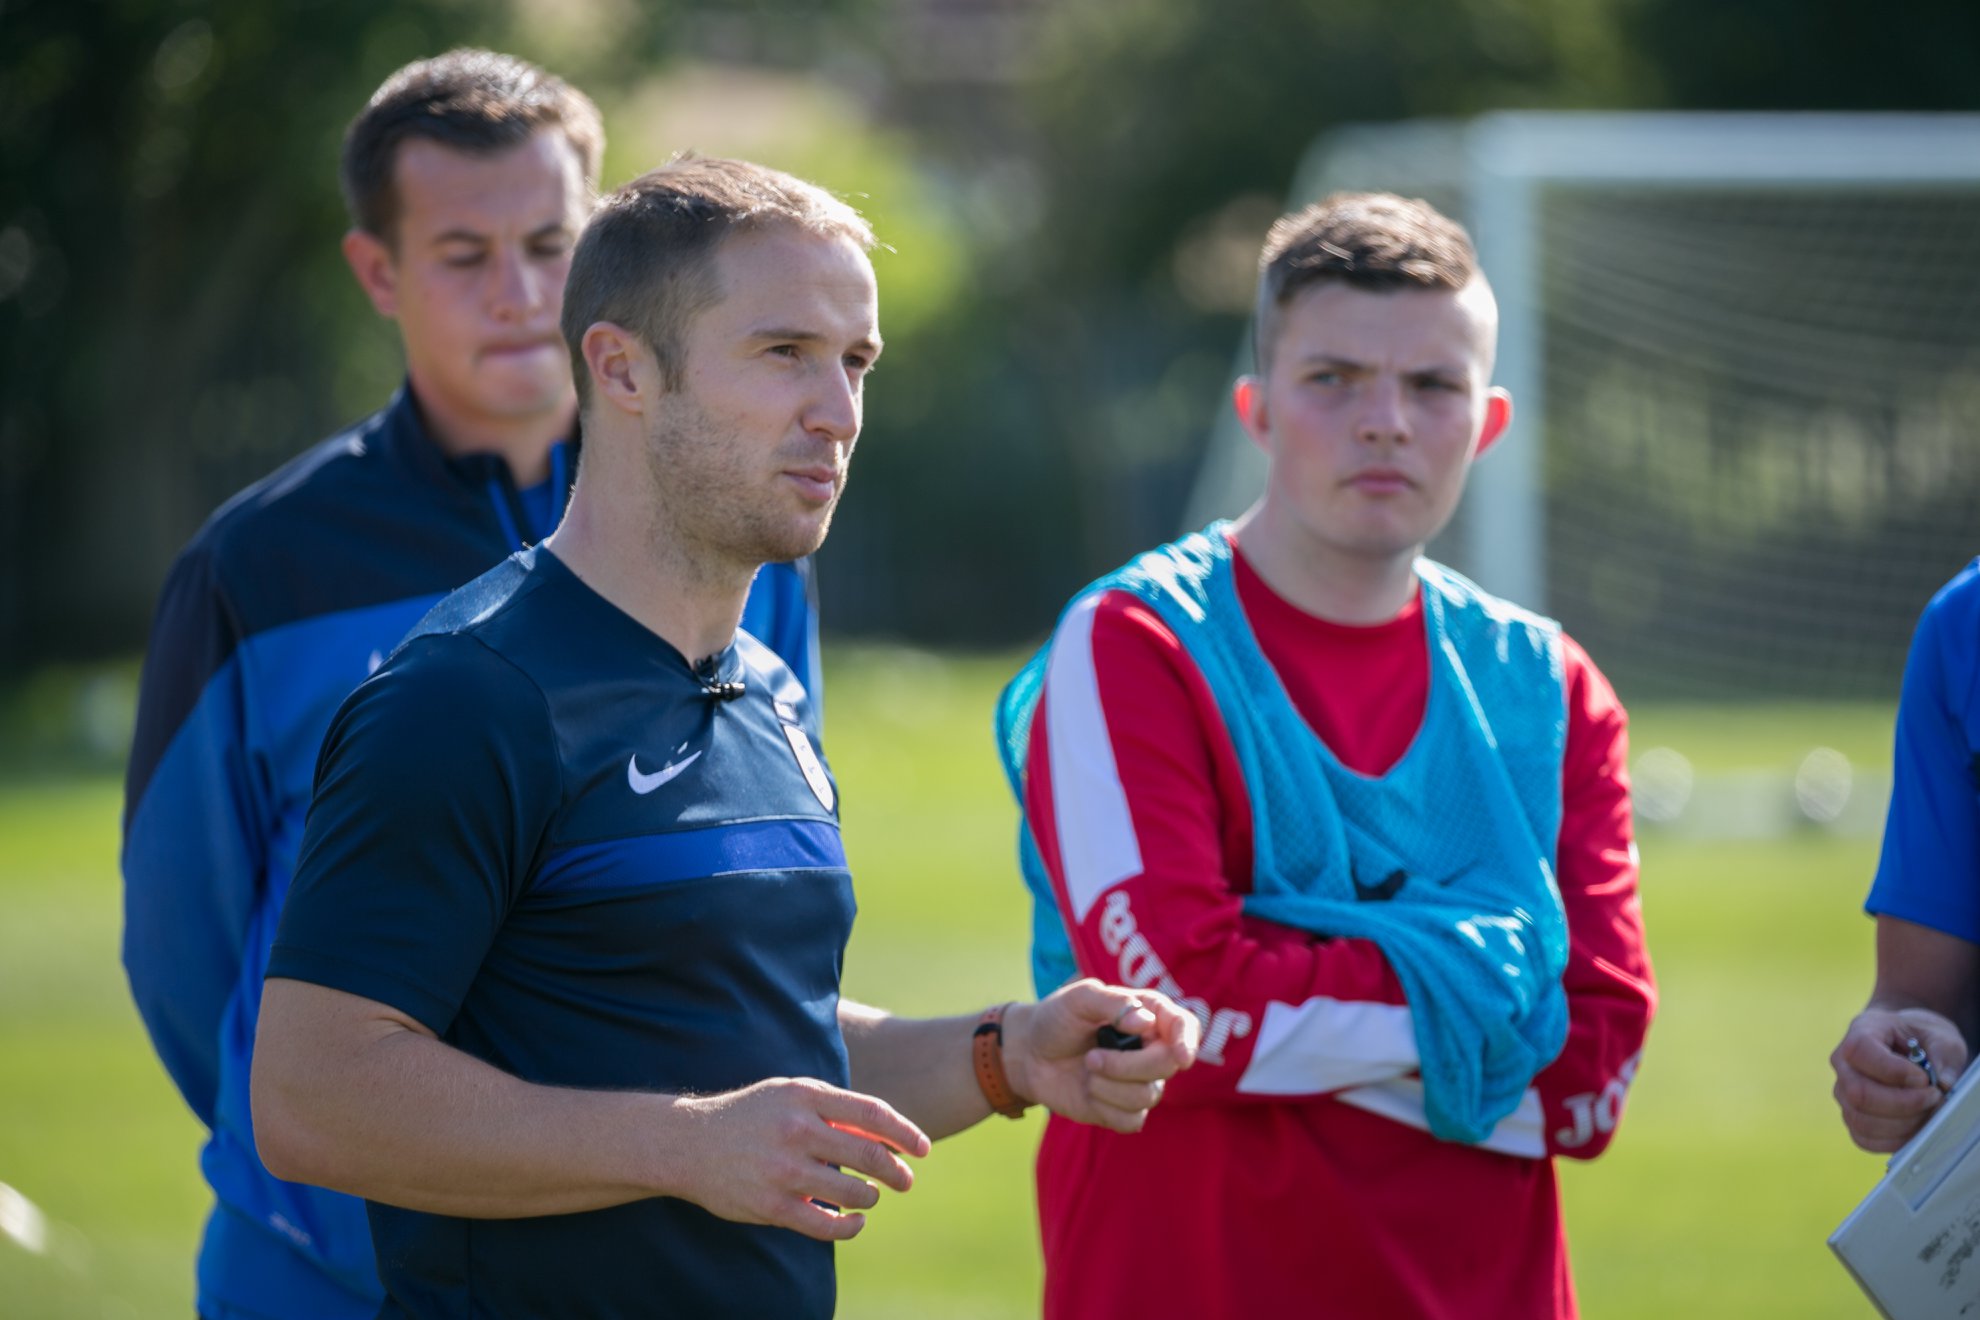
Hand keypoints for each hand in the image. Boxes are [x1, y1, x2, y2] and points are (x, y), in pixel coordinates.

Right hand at [671, 1077, 931, 1240]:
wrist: (689, 1142)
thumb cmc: (751, 1115)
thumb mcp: (791, 1095)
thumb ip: (835, 1108)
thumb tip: (887, 1131)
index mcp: (806, 1096)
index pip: (872, 1112)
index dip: (905, 1132)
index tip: (922, 1149)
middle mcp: (797, 1130)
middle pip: (869, 1154)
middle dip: (897, 1171)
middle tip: (906, 1181)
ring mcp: (784, 1170)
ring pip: (853, 1192)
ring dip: (872, 1197)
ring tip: (871, 1196)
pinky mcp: (772, 1205)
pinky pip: (826, 1225)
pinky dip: (850, 1227)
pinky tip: (855, 1221)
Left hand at [1000, 980, 1199, 1132]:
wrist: (1029, 1054)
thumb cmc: (1056, 1019)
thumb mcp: (1079, 998)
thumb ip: (1113, 1002)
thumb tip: (1145, 1023)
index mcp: (1148, 1014)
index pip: (1184, 1025)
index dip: (1187, 1040)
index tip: (1180, 1056)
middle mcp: (1150, 1049)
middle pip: (1167, 1065)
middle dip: (1128, 1066)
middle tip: (1092, 1057)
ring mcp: (1139, 1081)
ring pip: (1148, 1096)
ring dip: (1109, 1085)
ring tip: (1087, 1069)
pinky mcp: (1124, 1109)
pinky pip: (1132, 1120)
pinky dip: (1105, 1108)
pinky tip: (1088, 1092)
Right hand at [1831, 1007, 1965, 1152]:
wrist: (1912, 1048)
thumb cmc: (1922, 1039)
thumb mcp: (1940, 1038)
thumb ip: (1943, 1056)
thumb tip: (1943, 1084)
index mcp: (1861, 1031)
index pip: (1859, 1050)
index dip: (1893, 1070)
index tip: (1924, 1078)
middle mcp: (1843, 1063)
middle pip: (1857, 1093)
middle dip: (1904, 1103)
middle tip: (1933, 1097)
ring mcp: (1843, 1092)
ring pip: (1861, 1120)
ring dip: (1903, 1123)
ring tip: (1928, 1110)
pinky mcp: (1852, 1117)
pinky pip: (1865, 1139)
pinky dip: (1895, 1139)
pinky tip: (1915, 1125)